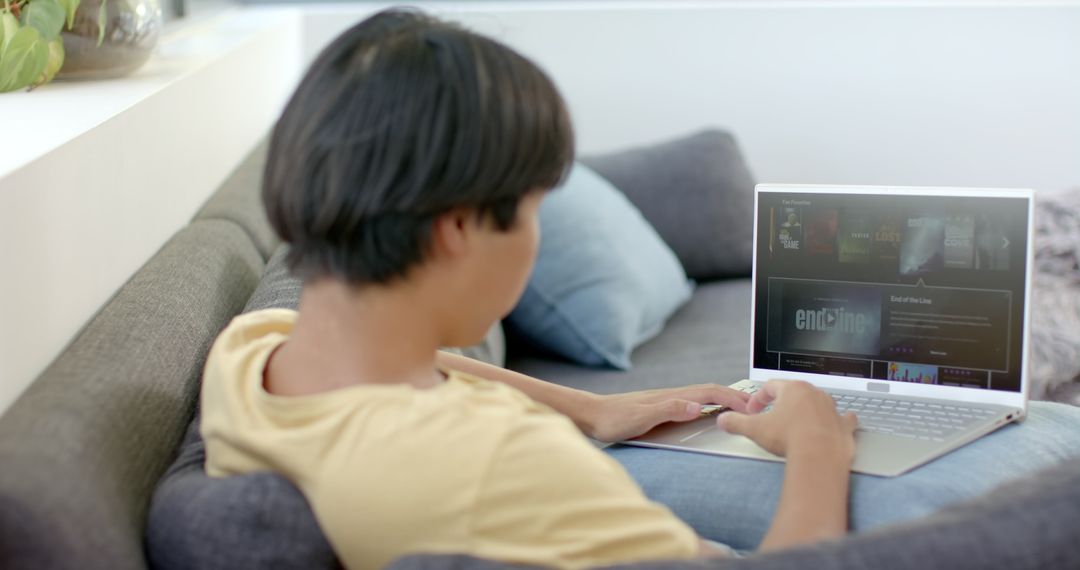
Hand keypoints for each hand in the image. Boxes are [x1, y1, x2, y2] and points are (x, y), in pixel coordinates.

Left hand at [581, 384, 750, 442]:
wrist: (591, 415)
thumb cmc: (613, 419)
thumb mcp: (641, 418)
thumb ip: (668, 411)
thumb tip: (697, 407)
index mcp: (672, 397)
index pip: (710, 393)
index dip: (733, 398)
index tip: (752, 408)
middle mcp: (672, 395)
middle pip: (710, 391)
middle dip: (735, 396)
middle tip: (756, 407)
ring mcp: (667, 400)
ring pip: (702, 396)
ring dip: (723, 400)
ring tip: (740, 409)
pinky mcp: (661, 408)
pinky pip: (692, 404)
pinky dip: (709, 406)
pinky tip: (709, 414)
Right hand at [718, 380, 856, 458]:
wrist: (819, 456)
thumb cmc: (789, 438)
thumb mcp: (754, 429)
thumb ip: (736, 423)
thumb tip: (724, 420)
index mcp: (792, 389)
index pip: (770, 387)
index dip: (758, 398)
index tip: (753, 410)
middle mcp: (814, 394)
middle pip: (795, 393)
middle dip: (783, 403)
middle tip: (774, 416)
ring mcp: (831, 408)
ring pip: (819, 403)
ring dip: (809, 410)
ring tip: (800, 422)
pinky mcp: (843, 425)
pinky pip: (843, 418)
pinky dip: (840, 420)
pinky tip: (839, 422)